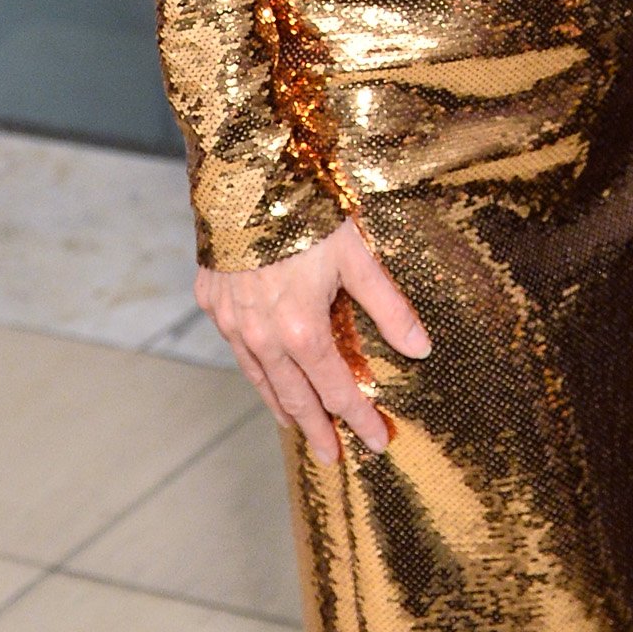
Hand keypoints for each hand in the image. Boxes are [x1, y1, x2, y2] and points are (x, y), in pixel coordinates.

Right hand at [196, 216, 430, 466]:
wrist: (244, 174)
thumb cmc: (306, 211)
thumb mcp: (357, 256)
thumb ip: (388, 306)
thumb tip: (421, 349)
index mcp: (301, 330)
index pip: (336, 388)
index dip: (359, 416)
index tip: (377, 441)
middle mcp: (261, 336)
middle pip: (294, 397)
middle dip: (318, 429)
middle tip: (333, 457)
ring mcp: (231, 321)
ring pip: (260, 378)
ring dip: (281, 405)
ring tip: (297, 426)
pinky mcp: (211, 299)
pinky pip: (236, 348)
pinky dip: (254, 370)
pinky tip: (263, 375)